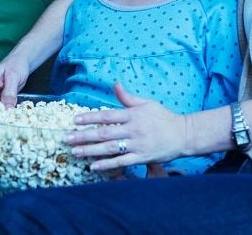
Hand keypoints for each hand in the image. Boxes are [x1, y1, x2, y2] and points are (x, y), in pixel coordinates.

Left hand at [66, 82, 187, 170]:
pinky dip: (107, 165)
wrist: (184, 134)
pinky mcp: (142, 158)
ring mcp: (137, 145)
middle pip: (104, 133)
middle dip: (84, 136)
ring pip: (110, 148)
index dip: (90, 117)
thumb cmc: (163, 117)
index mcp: (133, 115)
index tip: (74, 120)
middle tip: (67, 138)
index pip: (107, 115)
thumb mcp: (146, 103)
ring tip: (75, 152)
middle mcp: (133, 129)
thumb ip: (128, 97)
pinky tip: (93, 166)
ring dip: (91, 151)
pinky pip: (121, 162)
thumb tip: (115, 84)